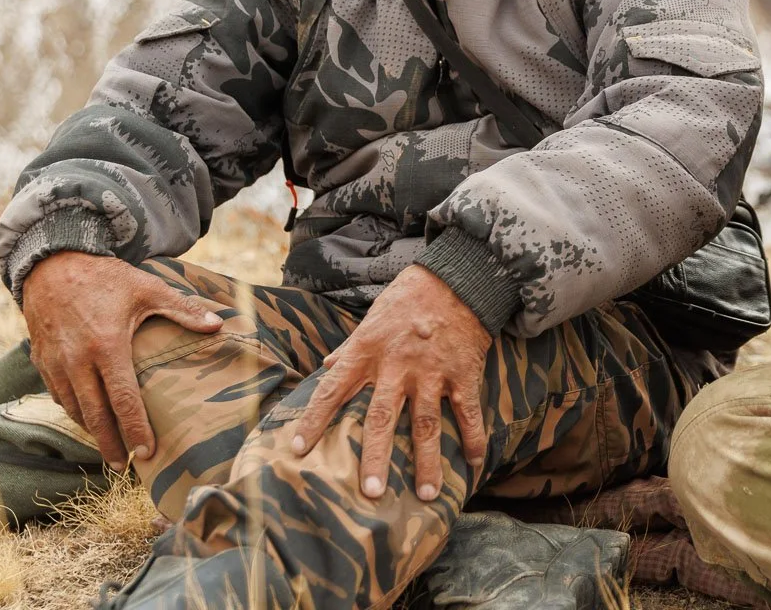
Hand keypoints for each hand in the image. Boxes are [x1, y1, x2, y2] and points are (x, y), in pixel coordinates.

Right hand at [21, 251, 223, 469]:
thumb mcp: (148, 288)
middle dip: (111, 445)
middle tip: (124, 468)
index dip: (136, 430)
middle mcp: (78, 361)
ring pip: (74, 409)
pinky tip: (88, 420)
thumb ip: (182, 309)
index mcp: (107, 346)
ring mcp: (56, 364)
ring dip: (91, 432)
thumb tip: (218, 324)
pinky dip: (73, 412)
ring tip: (109, 450)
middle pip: (96, 415)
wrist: (53, 265)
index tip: (147, 453)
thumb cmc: (106, 278)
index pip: (123, 400)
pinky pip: (58, 396)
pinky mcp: (42, 362)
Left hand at [291, 264, 491, 501]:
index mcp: (367, 352)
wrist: (457, 277)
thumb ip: (349, 347)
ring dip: (428, 461)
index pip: (332, 390)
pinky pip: (468, 410)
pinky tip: (474, 462)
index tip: (297, 449)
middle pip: (382, 418)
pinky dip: (473, 436)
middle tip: (370, 493)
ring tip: (428, 494)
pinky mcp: (463, 372)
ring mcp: (432, 372)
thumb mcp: (371, 319)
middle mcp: (397, 366)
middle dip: (375, 457)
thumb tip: (325, 366)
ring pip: (427, 423)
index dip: (313, 420)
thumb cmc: (408, 297)